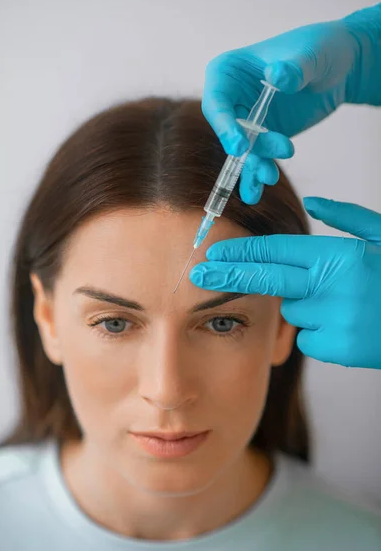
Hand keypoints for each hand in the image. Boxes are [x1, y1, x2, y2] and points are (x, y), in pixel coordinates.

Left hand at [190, 197, 380, 368]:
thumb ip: (348, 217)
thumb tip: (315, 201)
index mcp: (341, 255)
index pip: (277, 252)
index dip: (241, 253)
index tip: (211, 254)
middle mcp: (334, 286)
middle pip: (268, 280)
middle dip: (229, 276)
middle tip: (198, 276)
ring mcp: (336, 320)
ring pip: (295, 311)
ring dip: (308, 306)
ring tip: (346, 303)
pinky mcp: (340, 349)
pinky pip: (311, 337)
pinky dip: (322, 331)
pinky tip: (351, 324)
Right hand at [202, 3, 380, 203]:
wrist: (340, 67)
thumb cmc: (320, 49)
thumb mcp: (310, 54)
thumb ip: (293, 68)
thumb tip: (276, 76)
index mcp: (229, 71)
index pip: (216, 102)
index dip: (225, 126)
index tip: (241, 145)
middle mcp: (232, 97)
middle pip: (229, 131)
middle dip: (248, 150)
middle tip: (271, 162)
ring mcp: (247, 119)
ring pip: (243, 150)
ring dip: (255, 166)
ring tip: (271, 177)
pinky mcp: (262, 137)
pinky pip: (255, 159)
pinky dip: (255, 177)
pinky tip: (254, 194)